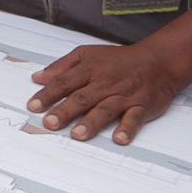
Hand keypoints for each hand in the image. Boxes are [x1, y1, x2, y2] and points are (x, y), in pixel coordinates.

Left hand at [26, 41, 191, 145]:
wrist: (158, 61)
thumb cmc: (119, 60)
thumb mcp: (87, 54)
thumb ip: (62, 66)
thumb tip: (37, 77)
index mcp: (90, 69)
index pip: (65, 82)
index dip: (48, 94)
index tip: (33, 105)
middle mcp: (106, 83)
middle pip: (82, 97)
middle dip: (65, 110)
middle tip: (50, 122)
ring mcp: (124, 95)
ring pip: (106, 109)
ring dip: (91, 122)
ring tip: (77, 134)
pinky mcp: (142, 106)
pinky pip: (135, 118)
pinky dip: (128, 128)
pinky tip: (119, 139)